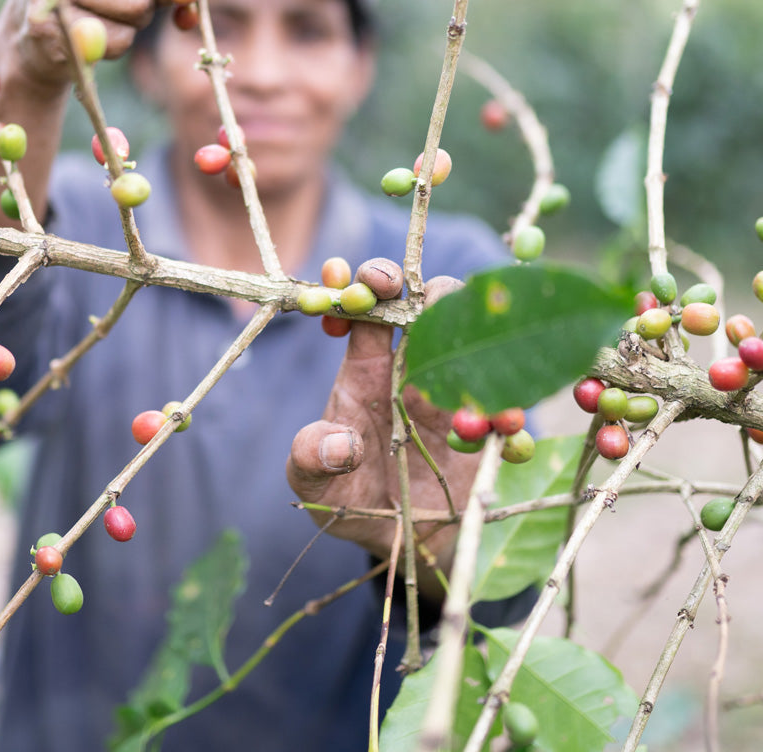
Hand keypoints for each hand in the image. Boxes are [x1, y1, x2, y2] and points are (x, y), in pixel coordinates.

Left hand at [286, 276, 478, 595]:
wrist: (400, 543)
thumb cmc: (348, 497)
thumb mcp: (314, 486)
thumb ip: (310, 459)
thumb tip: (333, 444)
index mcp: (366, 370)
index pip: (369, 311)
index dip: (365, 285)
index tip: (363, 280)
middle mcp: (414, 371)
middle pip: (429, 306)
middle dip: (431, 292)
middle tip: (429, 302)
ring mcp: (456, 394)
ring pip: (477, 345)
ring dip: (481, 352)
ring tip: (470, 381)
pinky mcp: (489, 429)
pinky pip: (510, 409)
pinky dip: (512, 416)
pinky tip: (504, 432)